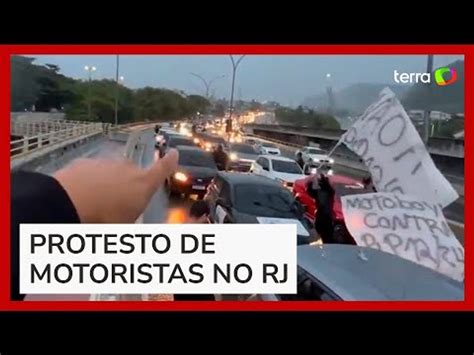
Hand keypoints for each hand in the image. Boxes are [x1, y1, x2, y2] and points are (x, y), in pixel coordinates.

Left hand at [54, 149, 177, 222]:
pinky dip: (91, 180)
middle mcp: (127, 169)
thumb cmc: (103, 220)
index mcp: (143, 184)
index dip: (169, 161)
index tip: (174, 153)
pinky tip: (82, 195)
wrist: (66, 204)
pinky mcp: (85, 163)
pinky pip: (93, 171)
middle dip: (130, 184)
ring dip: (109, 183)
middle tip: (120, 204)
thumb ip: (134, 221)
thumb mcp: (125, 227)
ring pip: (112, 171)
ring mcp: (105, 164)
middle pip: (134, 173)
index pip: (162, 169)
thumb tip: (136, 224)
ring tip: (98, 204)